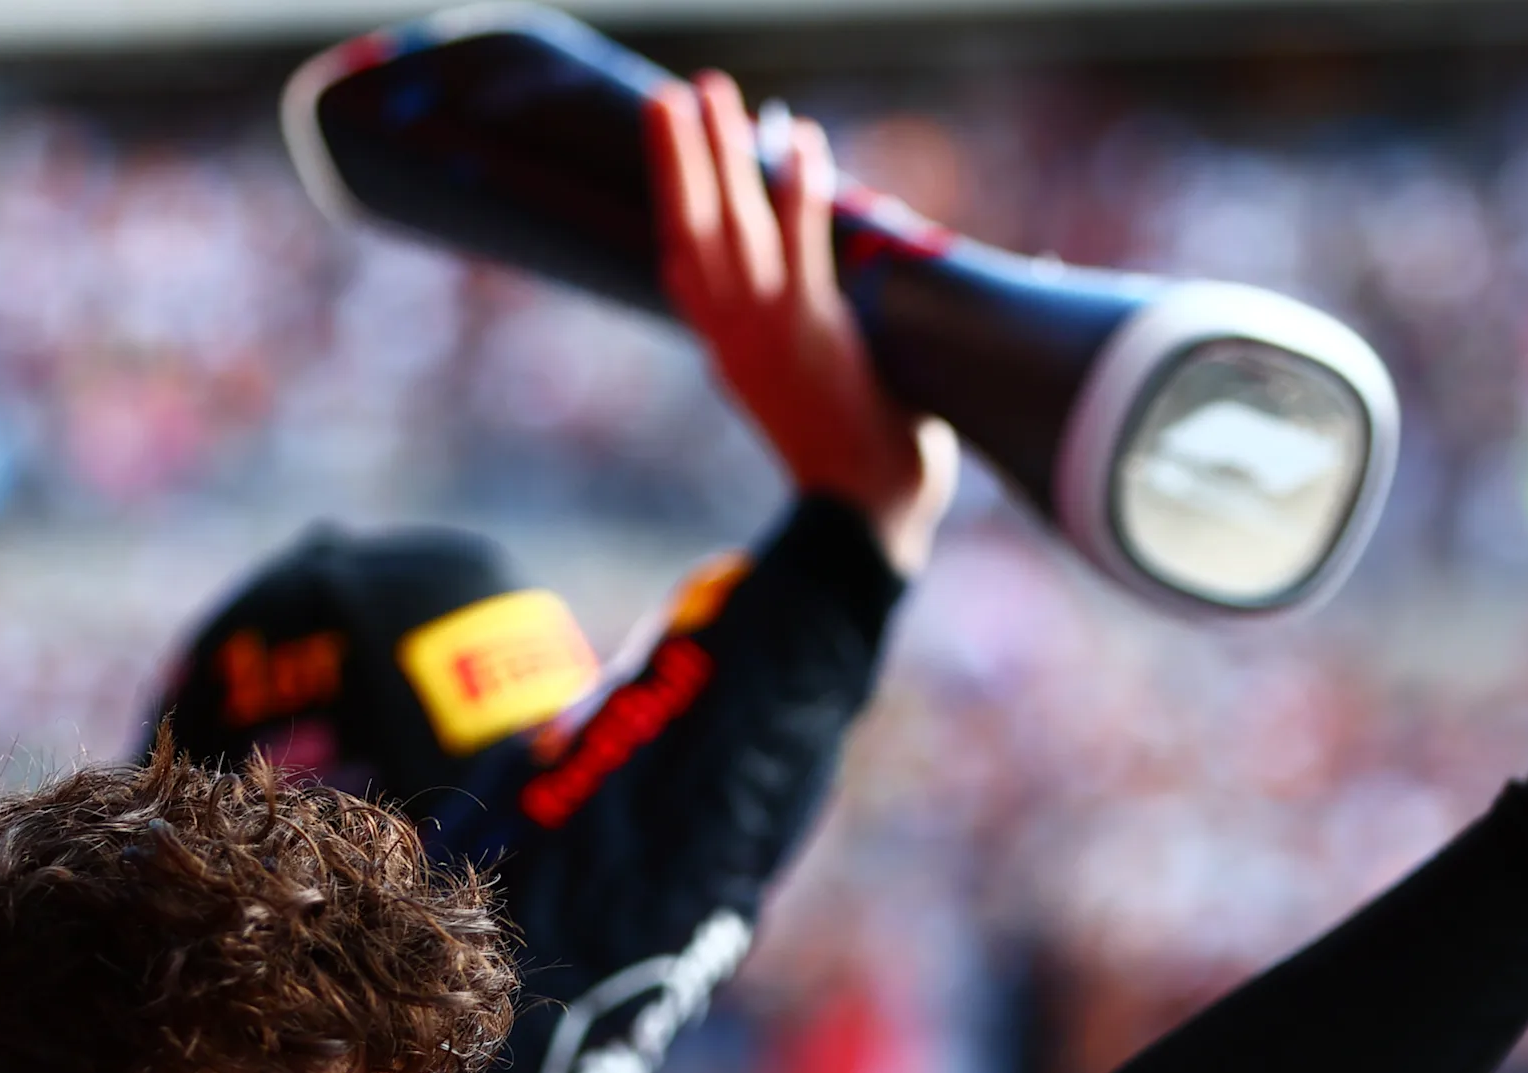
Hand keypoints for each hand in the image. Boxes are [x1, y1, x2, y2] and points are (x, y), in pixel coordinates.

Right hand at [644, 73, 957, 577]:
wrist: (861, 524)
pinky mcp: (814, 334)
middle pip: (690, 232)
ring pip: (730, 226)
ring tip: (708, 93)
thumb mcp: (813, 407)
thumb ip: (811, 362)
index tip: (670, 168)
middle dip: (677, 161)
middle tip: (666, 99)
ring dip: (718, 153)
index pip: (686, 275)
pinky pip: (803, 243)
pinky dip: (799, 188)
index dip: (674, 216)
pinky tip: (798, 138)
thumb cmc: (854, 474)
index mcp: (729, 359)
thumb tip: (842, 335)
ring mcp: (769, 334)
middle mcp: (734, 340)